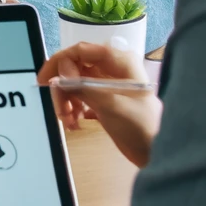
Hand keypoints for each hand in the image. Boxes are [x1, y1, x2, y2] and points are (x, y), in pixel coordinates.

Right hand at [38, 42, 161, 167]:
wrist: (159, 154)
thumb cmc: (141, 126)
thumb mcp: (110, 103)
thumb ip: (83, 87)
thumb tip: (57, 79)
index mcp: (118, 60)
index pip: (80, 50)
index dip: (61, 63)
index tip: (47, 82)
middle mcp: (111, 68)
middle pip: (74, 67)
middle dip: (62, 88)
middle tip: (59, 110)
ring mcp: (107, 85)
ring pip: (75, 83)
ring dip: (66, 100)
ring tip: (68, 121)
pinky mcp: (104, 101)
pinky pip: (80, 97)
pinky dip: (73, 108)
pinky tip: (75, 123)